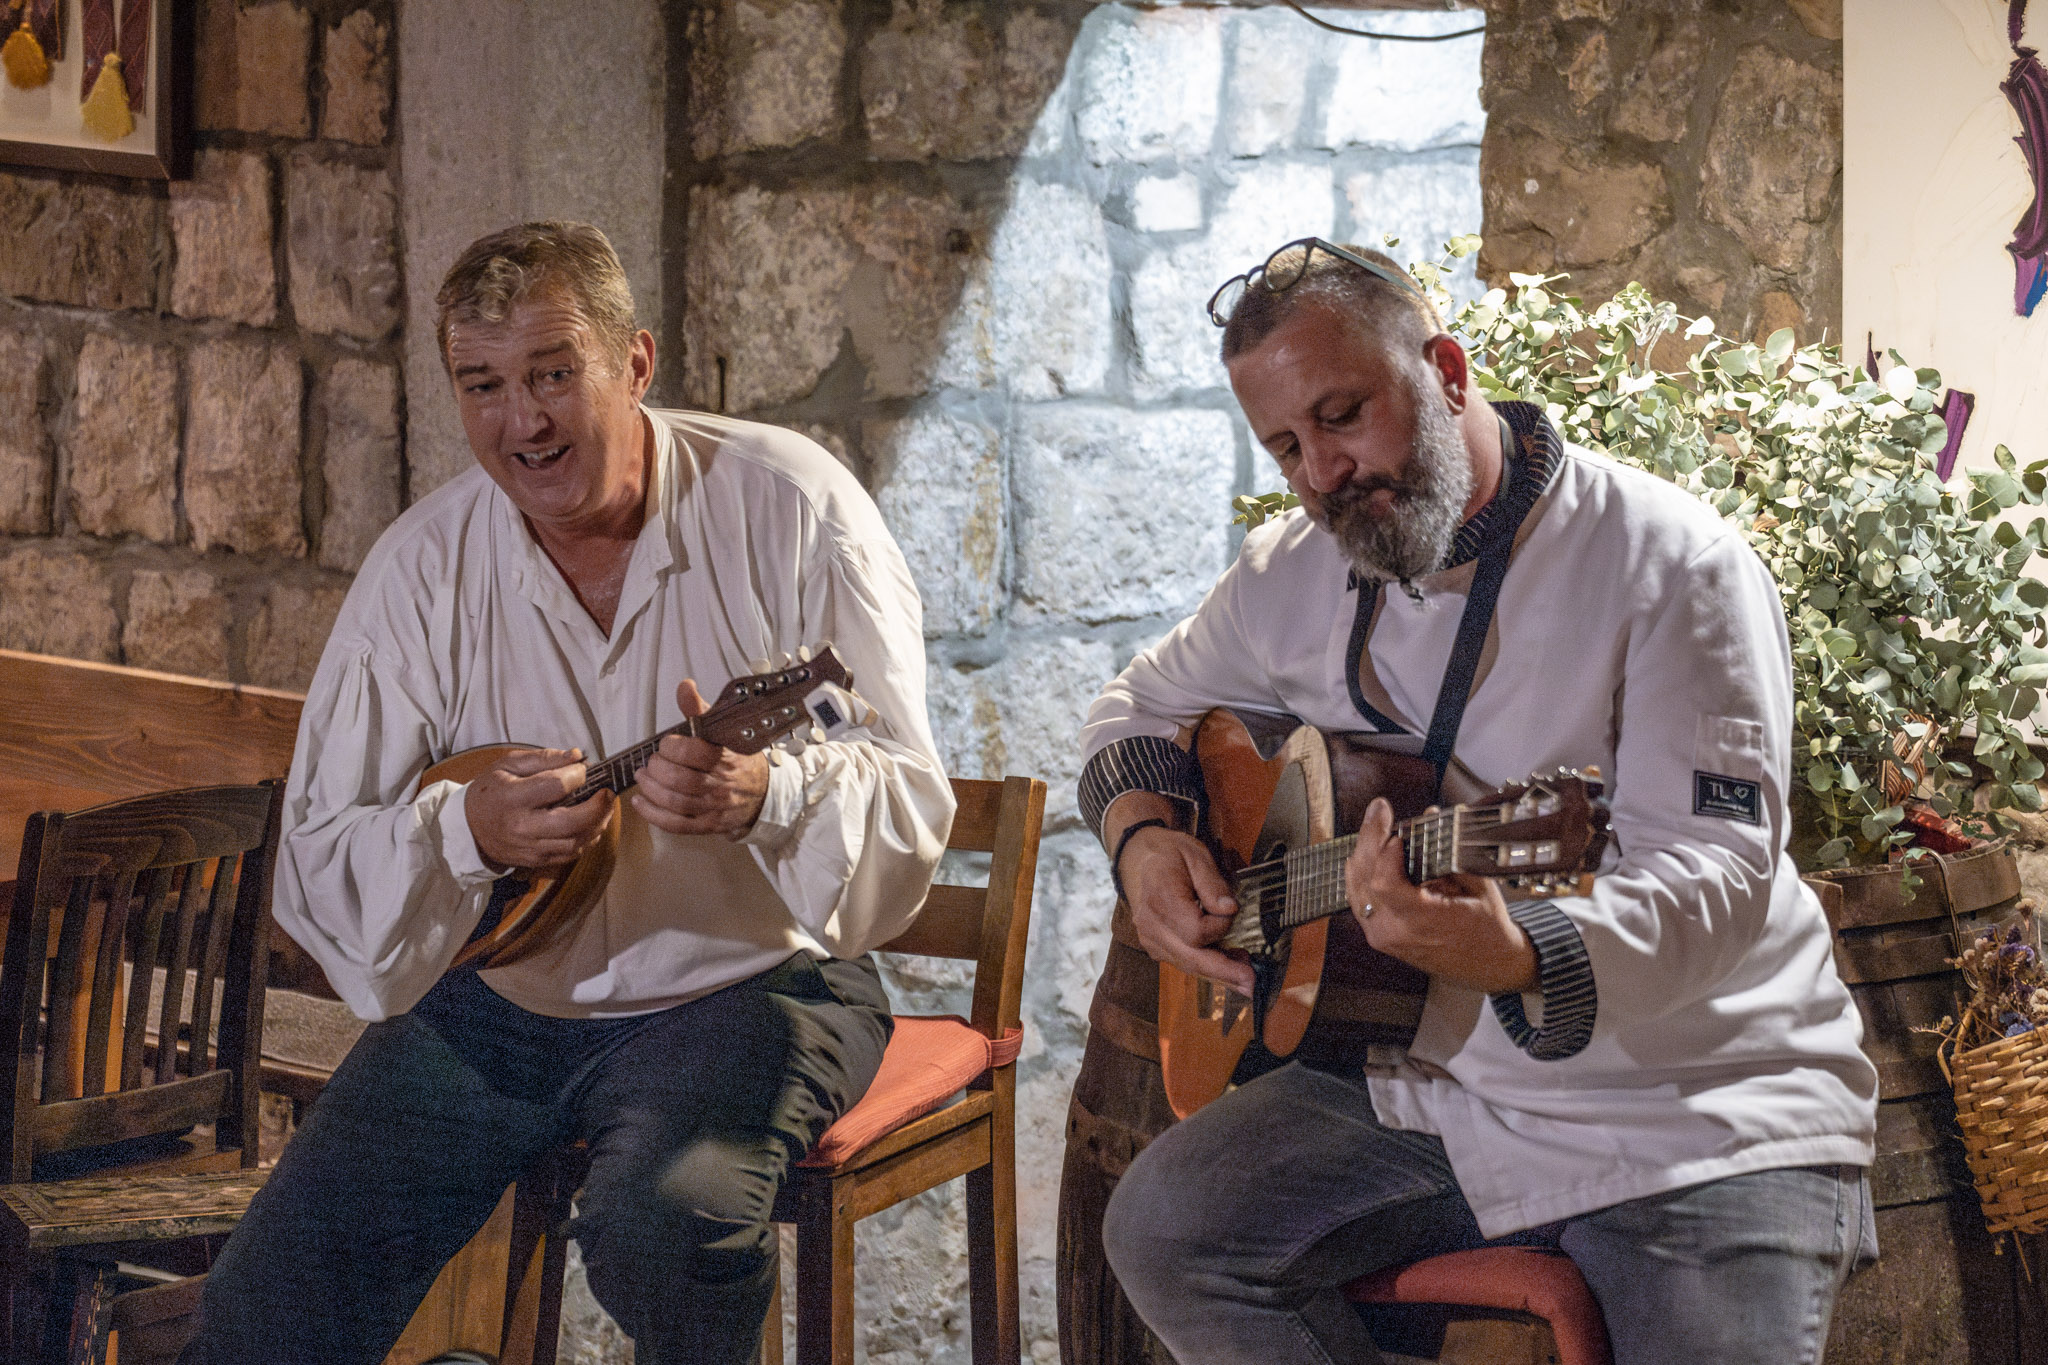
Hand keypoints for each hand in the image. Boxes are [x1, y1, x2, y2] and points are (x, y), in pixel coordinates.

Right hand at [465, 748, 614, 870]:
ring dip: (598, 824)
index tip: (585, 769)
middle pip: (572, 821)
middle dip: (599, 806)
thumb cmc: (491, 790)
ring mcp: (530, 848)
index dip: (578, 775)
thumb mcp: (509, 765)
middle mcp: (522, 827)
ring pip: (576, 841)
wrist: (469, 828)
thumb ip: (544, 758)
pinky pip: (571, 854)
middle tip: (608, 792)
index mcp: (512, 798)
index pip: (556, 786)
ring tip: (604, 807)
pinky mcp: (536, 861)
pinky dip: (588, 839)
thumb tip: (577, 756)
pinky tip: (592, 824)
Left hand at [632, 678, 770, 838]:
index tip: (666, 744)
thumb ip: (699, 710)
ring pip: (676, 802)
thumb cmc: (737, 760)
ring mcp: (714, 808)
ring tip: (642, 778)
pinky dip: (653, 814)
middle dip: (658, 769)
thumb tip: (684, 686)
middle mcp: (721, 784)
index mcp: (725, 757)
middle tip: (651, 762)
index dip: (671, 747)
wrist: (763, 793)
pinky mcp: (707, 825)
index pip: (694, 753)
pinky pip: (676, 825)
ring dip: (651, 789)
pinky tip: (641, 802)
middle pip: (680, 780)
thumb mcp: (722, 731)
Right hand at [1117, 821, 1255, 995]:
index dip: (1220, 928)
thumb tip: (1229, 910)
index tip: (1232, 911)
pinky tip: (1226, 965)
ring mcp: (1151, 939)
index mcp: (1160, 897)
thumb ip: (1213, 883)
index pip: (1195, 932)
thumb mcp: (1196, 855)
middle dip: (1224, 972)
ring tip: (1245, 978)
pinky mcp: (1156, 946)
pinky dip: (1206, 968)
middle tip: (1251, 982)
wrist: (1141, 860)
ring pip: (1188, 966)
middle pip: (1191, 958)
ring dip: (1218, 974)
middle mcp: (1151, 924)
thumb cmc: (1171, 855)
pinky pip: (1183, 963)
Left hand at [1346, 797, 1537, 994]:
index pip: (1384, 884)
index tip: (1396, 830)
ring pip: (1355, 886)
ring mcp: (1381, 936)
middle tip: (1380, 810)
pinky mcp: (1376, 936)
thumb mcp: (1480, 886)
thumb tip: (1428, 815)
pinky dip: (1361, 871)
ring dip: (1363, 851)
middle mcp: (1394, 932)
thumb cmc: (1487, 928)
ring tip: (1377, 824)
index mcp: (1423, 923)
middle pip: (1364, 879)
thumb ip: (1450, 851)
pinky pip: (1358, 898)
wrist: (1488, 965)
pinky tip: (1369, 850)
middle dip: (1370, 838)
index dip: (1383, 852)